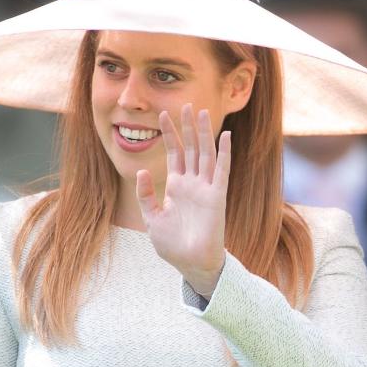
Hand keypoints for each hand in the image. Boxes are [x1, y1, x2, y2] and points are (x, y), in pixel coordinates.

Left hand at [136, 105, 230, 295]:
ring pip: (205, 154)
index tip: (163, 114)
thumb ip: (146, 195)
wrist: (191, 264)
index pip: (174, 154)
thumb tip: (142, 171)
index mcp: (176, 188)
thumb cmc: (173, 245)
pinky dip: (224, 153)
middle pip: (190, 148)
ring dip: (203, 133)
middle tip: (185, 103)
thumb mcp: (151, 218)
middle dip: (187, 126)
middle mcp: (192, 184)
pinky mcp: (216, 197)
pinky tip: (225, 136)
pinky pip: (221, 171)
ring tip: (201, 111)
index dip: (169, 134)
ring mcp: (205, 189)